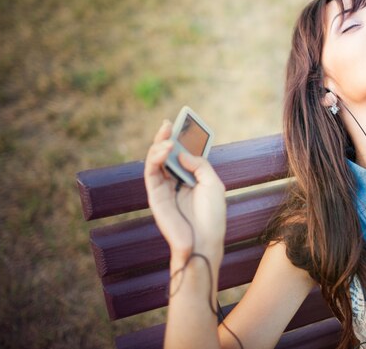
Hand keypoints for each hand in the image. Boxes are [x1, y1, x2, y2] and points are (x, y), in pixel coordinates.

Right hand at [144, 120, 226, 261]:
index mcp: (191, 179)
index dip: (181, 139)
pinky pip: (151, 174)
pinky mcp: (156, 197)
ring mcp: (164, 189)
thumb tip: (182, 152)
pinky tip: (164, 150)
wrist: (205, 242)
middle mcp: (176, 182)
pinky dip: (155, 159)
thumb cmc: (212, 216)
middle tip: (169, 123)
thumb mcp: (213, 184)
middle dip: (166, 138)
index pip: (182, 154)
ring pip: (155, 162)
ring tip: (167, 137)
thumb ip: (199, 165)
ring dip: (158, 146)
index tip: (182, 123)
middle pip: (166, 155)